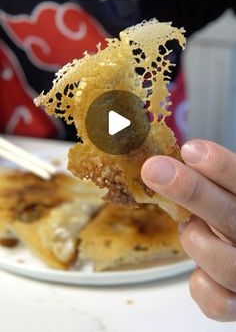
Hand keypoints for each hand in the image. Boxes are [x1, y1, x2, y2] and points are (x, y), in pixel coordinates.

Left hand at [141, 139, 235, 320]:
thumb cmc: (232, 219)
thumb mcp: (223, 196)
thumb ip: (207, 182)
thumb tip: (161, 162)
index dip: (221, 167)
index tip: (190, 150)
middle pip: (231, 216)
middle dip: (192, 191)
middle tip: (155, 169)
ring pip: (225, 264)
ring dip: (196, 240)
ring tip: (190, 227)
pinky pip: (217, 301)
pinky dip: (200, 284)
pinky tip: (199, 268)